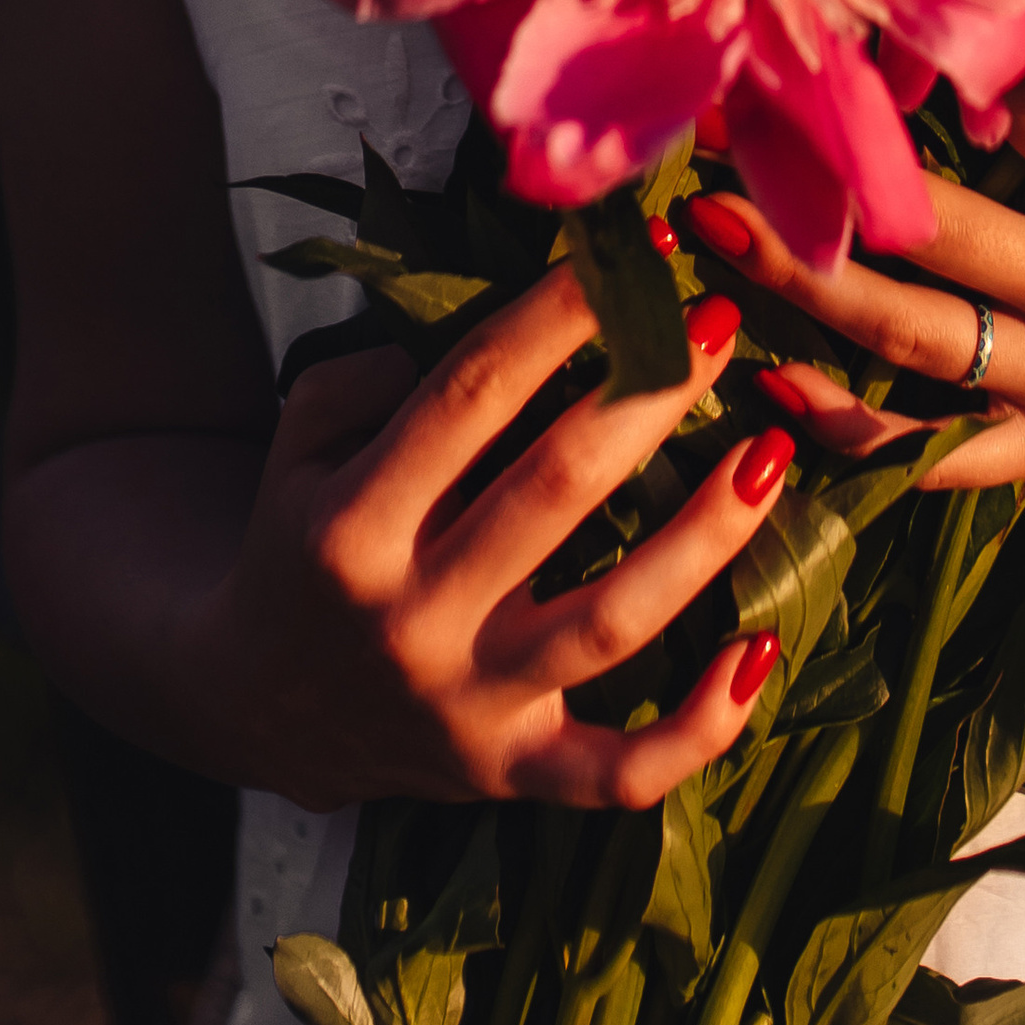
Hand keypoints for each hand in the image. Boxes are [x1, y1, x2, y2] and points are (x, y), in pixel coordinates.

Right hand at [195, 269, 794, 807]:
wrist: (253, 707)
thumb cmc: (304, 543)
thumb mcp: (299, 444)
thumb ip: (371, 373)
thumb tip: (492, 333)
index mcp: (351, 526)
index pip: (472, 394)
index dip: (559, 313)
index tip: (638, 250)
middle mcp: (412, 619)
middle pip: (554, 492)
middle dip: (648, 396)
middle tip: (721, 325)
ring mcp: (469, 706)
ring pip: (611, 623)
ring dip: (703, 538)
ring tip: (771, 453)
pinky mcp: (512, 775)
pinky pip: (622, 772)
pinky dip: (700, 726)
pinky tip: (760, 649)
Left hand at [685, 0, 1024, 487]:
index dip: (943, 74)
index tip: (846, 23)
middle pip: (935, 236)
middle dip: (818, 189)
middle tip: (708, 137)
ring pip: (914, 342)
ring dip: (800, 293)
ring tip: (702, 242)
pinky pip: (942, 454)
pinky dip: (853, 438)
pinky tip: (763, 401)